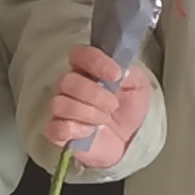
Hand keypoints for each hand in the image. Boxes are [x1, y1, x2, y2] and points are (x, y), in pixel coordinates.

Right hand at [43, 44, 156, 167]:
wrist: (127, 139)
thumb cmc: (129, 108)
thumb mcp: (139, 87)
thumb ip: (131, 74)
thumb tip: (121, 71)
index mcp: (87, 69)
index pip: (78, 54)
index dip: (95, 62)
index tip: (116, 74)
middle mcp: (70, 86)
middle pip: (67, 81)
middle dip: (94, 94)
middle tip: (113, 105)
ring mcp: (61, 109)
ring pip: (60, 104)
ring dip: (87, 112)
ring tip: (105, 119)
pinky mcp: (58, 132)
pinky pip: (55, 128)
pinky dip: (75, 130)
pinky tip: (89, 132)